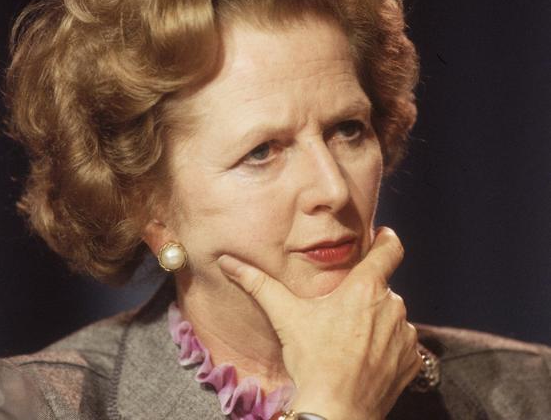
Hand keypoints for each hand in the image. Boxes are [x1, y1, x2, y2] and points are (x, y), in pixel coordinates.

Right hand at [218, 227, 421, 419]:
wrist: (336, 410)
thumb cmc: (312, 360)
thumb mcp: (284, 316)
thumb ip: (257, 283)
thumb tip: (228, 261)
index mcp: (365, 288)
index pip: (391, 249)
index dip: (387, 239)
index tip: (382, 236)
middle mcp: (392, 306)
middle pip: (382, 287)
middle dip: (364, 294)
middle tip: (340, 311)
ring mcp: (405, 335)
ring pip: (391, 315)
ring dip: (376, 320)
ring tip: (349, 339)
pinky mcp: (411, 360)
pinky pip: (402, 342)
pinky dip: (387, 346)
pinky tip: (364, 358)